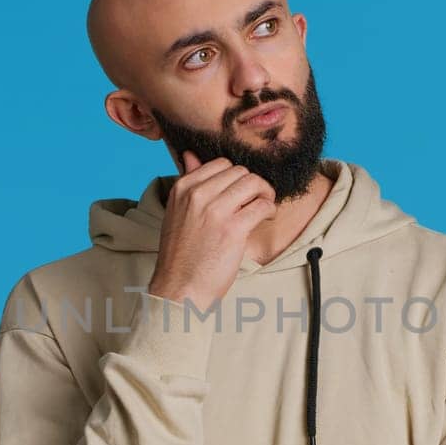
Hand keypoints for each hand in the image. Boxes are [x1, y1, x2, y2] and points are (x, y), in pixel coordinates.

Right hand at [146, 151, 276, 308]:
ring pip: (253, 183)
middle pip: (240, 171)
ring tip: (262, 208)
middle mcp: (198, 195)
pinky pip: (262, 205)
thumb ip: (188, 182)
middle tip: (256, 201)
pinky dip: (269, 210)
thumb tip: (191, 155)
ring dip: (265, 193)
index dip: (236, 177)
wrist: (180, 289)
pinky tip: (265, 219)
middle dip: (252, 184)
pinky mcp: (233, 228)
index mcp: (183, 188)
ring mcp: (215, 210)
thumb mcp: (177, 212)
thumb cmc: (182, 255)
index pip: (220, 164)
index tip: (240, 192)